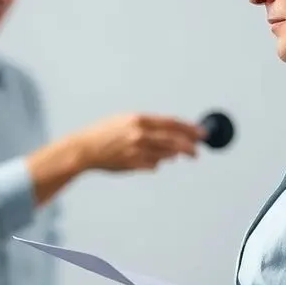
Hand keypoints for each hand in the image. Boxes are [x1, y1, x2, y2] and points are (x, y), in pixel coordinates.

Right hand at [76, 113, 204, 171]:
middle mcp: (140, 133)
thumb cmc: (105, 133)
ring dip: (173, 155)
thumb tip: (172, 135)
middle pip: (174, 140)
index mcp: (139, 119)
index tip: (200, 133)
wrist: (84, 149)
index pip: (171, 123)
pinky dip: (155, 162)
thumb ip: (149, 127)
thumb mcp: (126, 121)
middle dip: (189, 146)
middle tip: (197, 152)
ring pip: (165, 155)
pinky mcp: (133, 164)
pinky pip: (153, 165)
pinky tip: (150, 160)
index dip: (188, 128)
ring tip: (174, 155)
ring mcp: (137, 150)